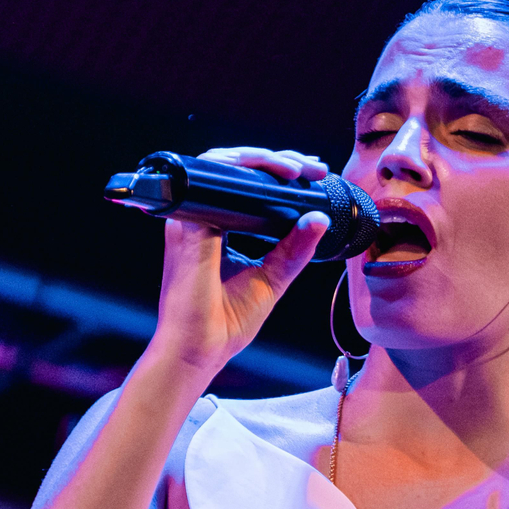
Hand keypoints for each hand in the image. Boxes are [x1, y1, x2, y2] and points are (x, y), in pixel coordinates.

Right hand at [144, 147, 330, 374]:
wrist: (200, 350)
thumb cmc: (226, 321)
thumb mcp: (272, 279)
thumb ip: (293, 250)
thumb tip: (320, 218)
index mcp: (216, 228)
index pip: (244, 186)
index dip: (276, 171)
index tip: (311, 174)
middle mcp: (200, 217)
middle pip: (235, 168)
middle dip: (278, 159)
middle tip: (314, 168)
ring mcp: (191, 219)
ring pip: (223, 164)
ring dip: (265, 157)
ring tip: (300, 169)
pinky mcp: (189, 226)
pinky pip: (214, 180)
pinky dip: (246, 168)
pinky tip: (276, 174)